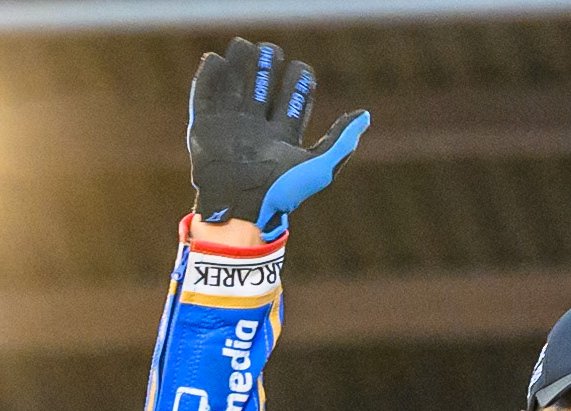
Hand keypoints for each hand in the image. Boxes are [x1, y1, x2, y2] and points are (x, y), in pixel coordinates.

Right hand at [187, 37, 368, 240]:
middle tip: (272, 50)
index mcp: (282, 139)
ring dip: (240, 66)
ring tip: (245, 45)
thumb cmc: (283, 191)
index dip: (297, 85)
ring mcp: (230, 129)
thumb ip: (341, 140)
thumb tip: (365, 115)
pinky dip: (209, 78)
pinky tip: (216, 59)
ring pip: (235, 88)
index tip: (303, 69)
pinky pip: (205, 98)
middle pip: (263, 90)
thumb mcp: (320, 166)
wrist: (242, 205)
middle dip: (267, 69)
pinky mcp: (205, 129)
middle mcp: (257, 131)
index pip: (292, 103)